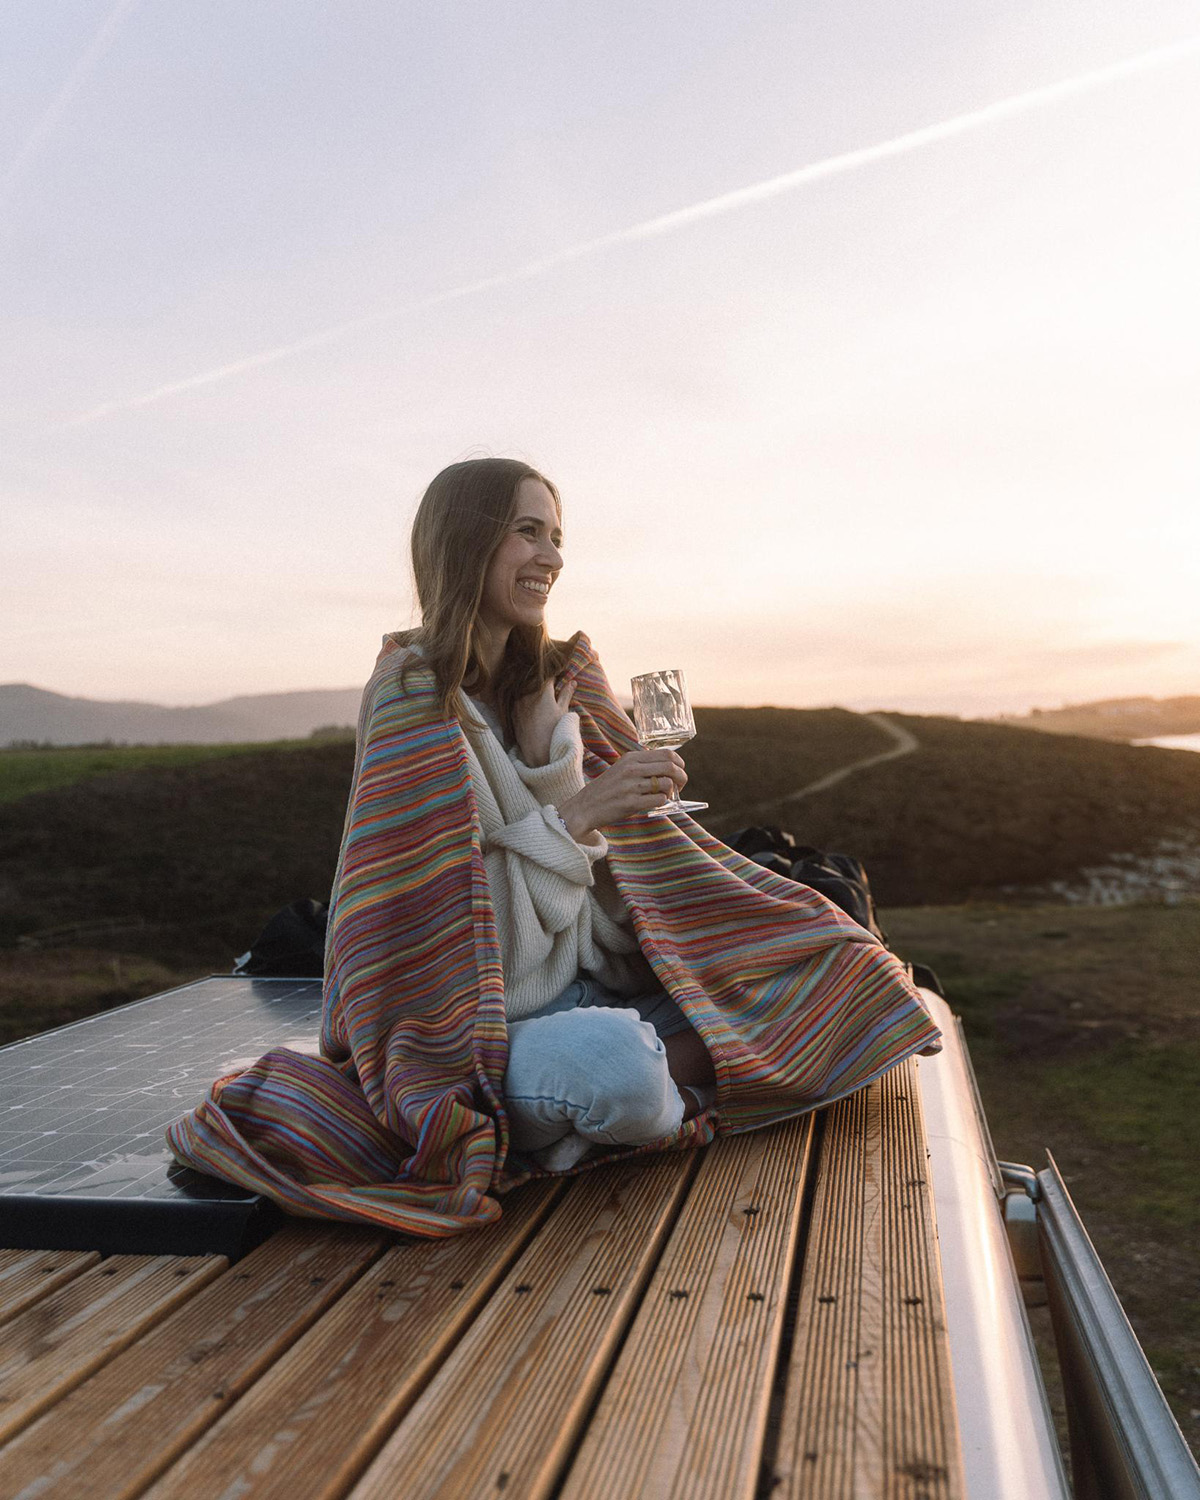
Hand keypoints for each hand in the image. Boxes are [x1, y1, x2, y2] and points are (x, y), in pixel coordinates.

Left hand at [514, 678, 573, 766]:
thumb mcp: (562, 711)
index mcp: (542, 690)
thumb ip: (566, 694)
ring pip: (524, 689)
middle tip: (549, 684)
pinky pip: (517, 699)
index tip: (557, 676)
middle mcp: (528, 693)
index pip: (548, 675)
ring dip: (531, 689)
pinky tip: (530, 706)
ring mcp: (518, 702)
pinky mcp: (512, 711)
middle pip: (534, 680)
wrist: (537, 751)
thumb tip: (573, 682)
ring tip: (539, 696)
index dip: (554, 674)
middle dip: (541, 680)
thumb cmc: (554, 730)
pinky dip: (523, 699)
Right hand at [558, 748, 687, 837]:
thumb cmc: (607, 790)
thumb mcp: (622, 768)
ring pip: (667, 784)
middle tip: (680, 787)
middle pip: (671, 767)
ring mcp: (631, 786)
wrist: (584, 807)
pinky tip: (655, 804)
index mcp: (631, 758)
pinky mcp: (630, 803)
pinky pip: (659, 800)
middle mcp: (631, 769)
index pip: (667, 754)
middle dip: (681, 778)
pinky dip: (663, 803)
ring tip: (664, 797)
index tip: (680, 772)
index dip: (679, 764)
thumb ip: (642, 765)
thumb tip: (671, 768)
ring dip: (671, 793)